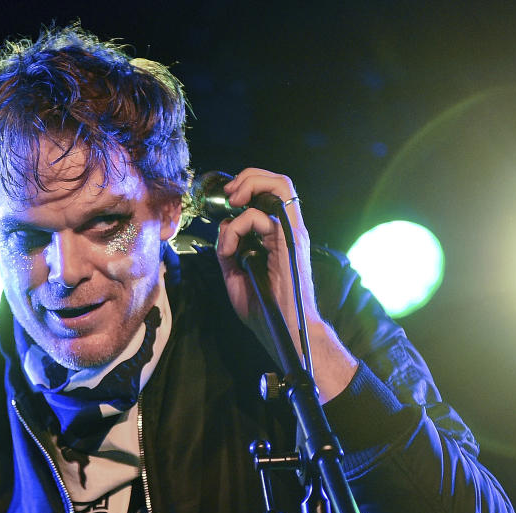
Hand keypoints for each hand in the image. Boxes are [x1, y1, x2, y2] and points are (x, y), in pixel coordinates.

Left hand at [215, 168, 356, 401]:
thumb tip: (224, 226)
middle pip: (278, 181)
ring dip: (251, 184)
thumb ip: (228, 249)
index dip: (246, 188)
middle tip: (229, 193)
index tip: (225, 202)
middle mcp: (289, 229)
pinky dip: (239, 225)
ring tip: (232, 200)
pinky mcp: (289, 243)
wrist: (285, 332)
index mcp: (279, 235)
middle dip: (249, 177)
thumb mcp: (235, 276)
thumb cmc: (266, 310)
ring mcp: (292, 234)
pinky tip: (231, 248)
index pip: (270, 194)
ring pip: (280, 185)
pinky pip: (264, 216)